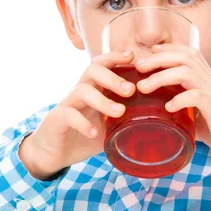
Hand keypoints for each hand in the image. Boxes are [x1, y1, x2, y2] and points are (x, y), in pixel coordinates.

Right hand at [19, 50, 136, 178]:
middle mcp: (80, 92)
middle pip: (92, 70)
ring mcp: (68, 105)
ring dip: (102, 100)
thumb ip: (127, 122)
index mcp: (94, 90)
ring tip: (118, 112)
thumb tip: (158, 124)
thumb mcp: (108, 127)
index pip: (102, 65)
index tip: (133, 57)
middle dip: (113, 77)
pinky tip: (95, 133)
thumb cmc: (83, 136)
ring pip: (82, 90)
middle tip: (131, 90)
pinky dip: (83, 123)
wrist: (52, 153)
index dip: (116, 57)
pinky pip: (69, 115)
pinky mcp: (57, 120)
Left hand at [134, 43, 210, 169]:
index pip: (189, 52)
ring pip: (187, 72)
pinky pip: (196, 96)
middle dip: (159, 58)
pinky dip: (179, 99)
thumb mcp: (197, 115)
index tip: (150, 51)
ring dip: (161, 77)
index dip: (169, 48)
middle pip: (185, 56)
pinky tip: (168, 108)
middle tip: (138, 67)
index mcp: (207, 79)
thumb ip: (182, 110)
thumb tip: (158, 114)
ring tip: (144, 87)